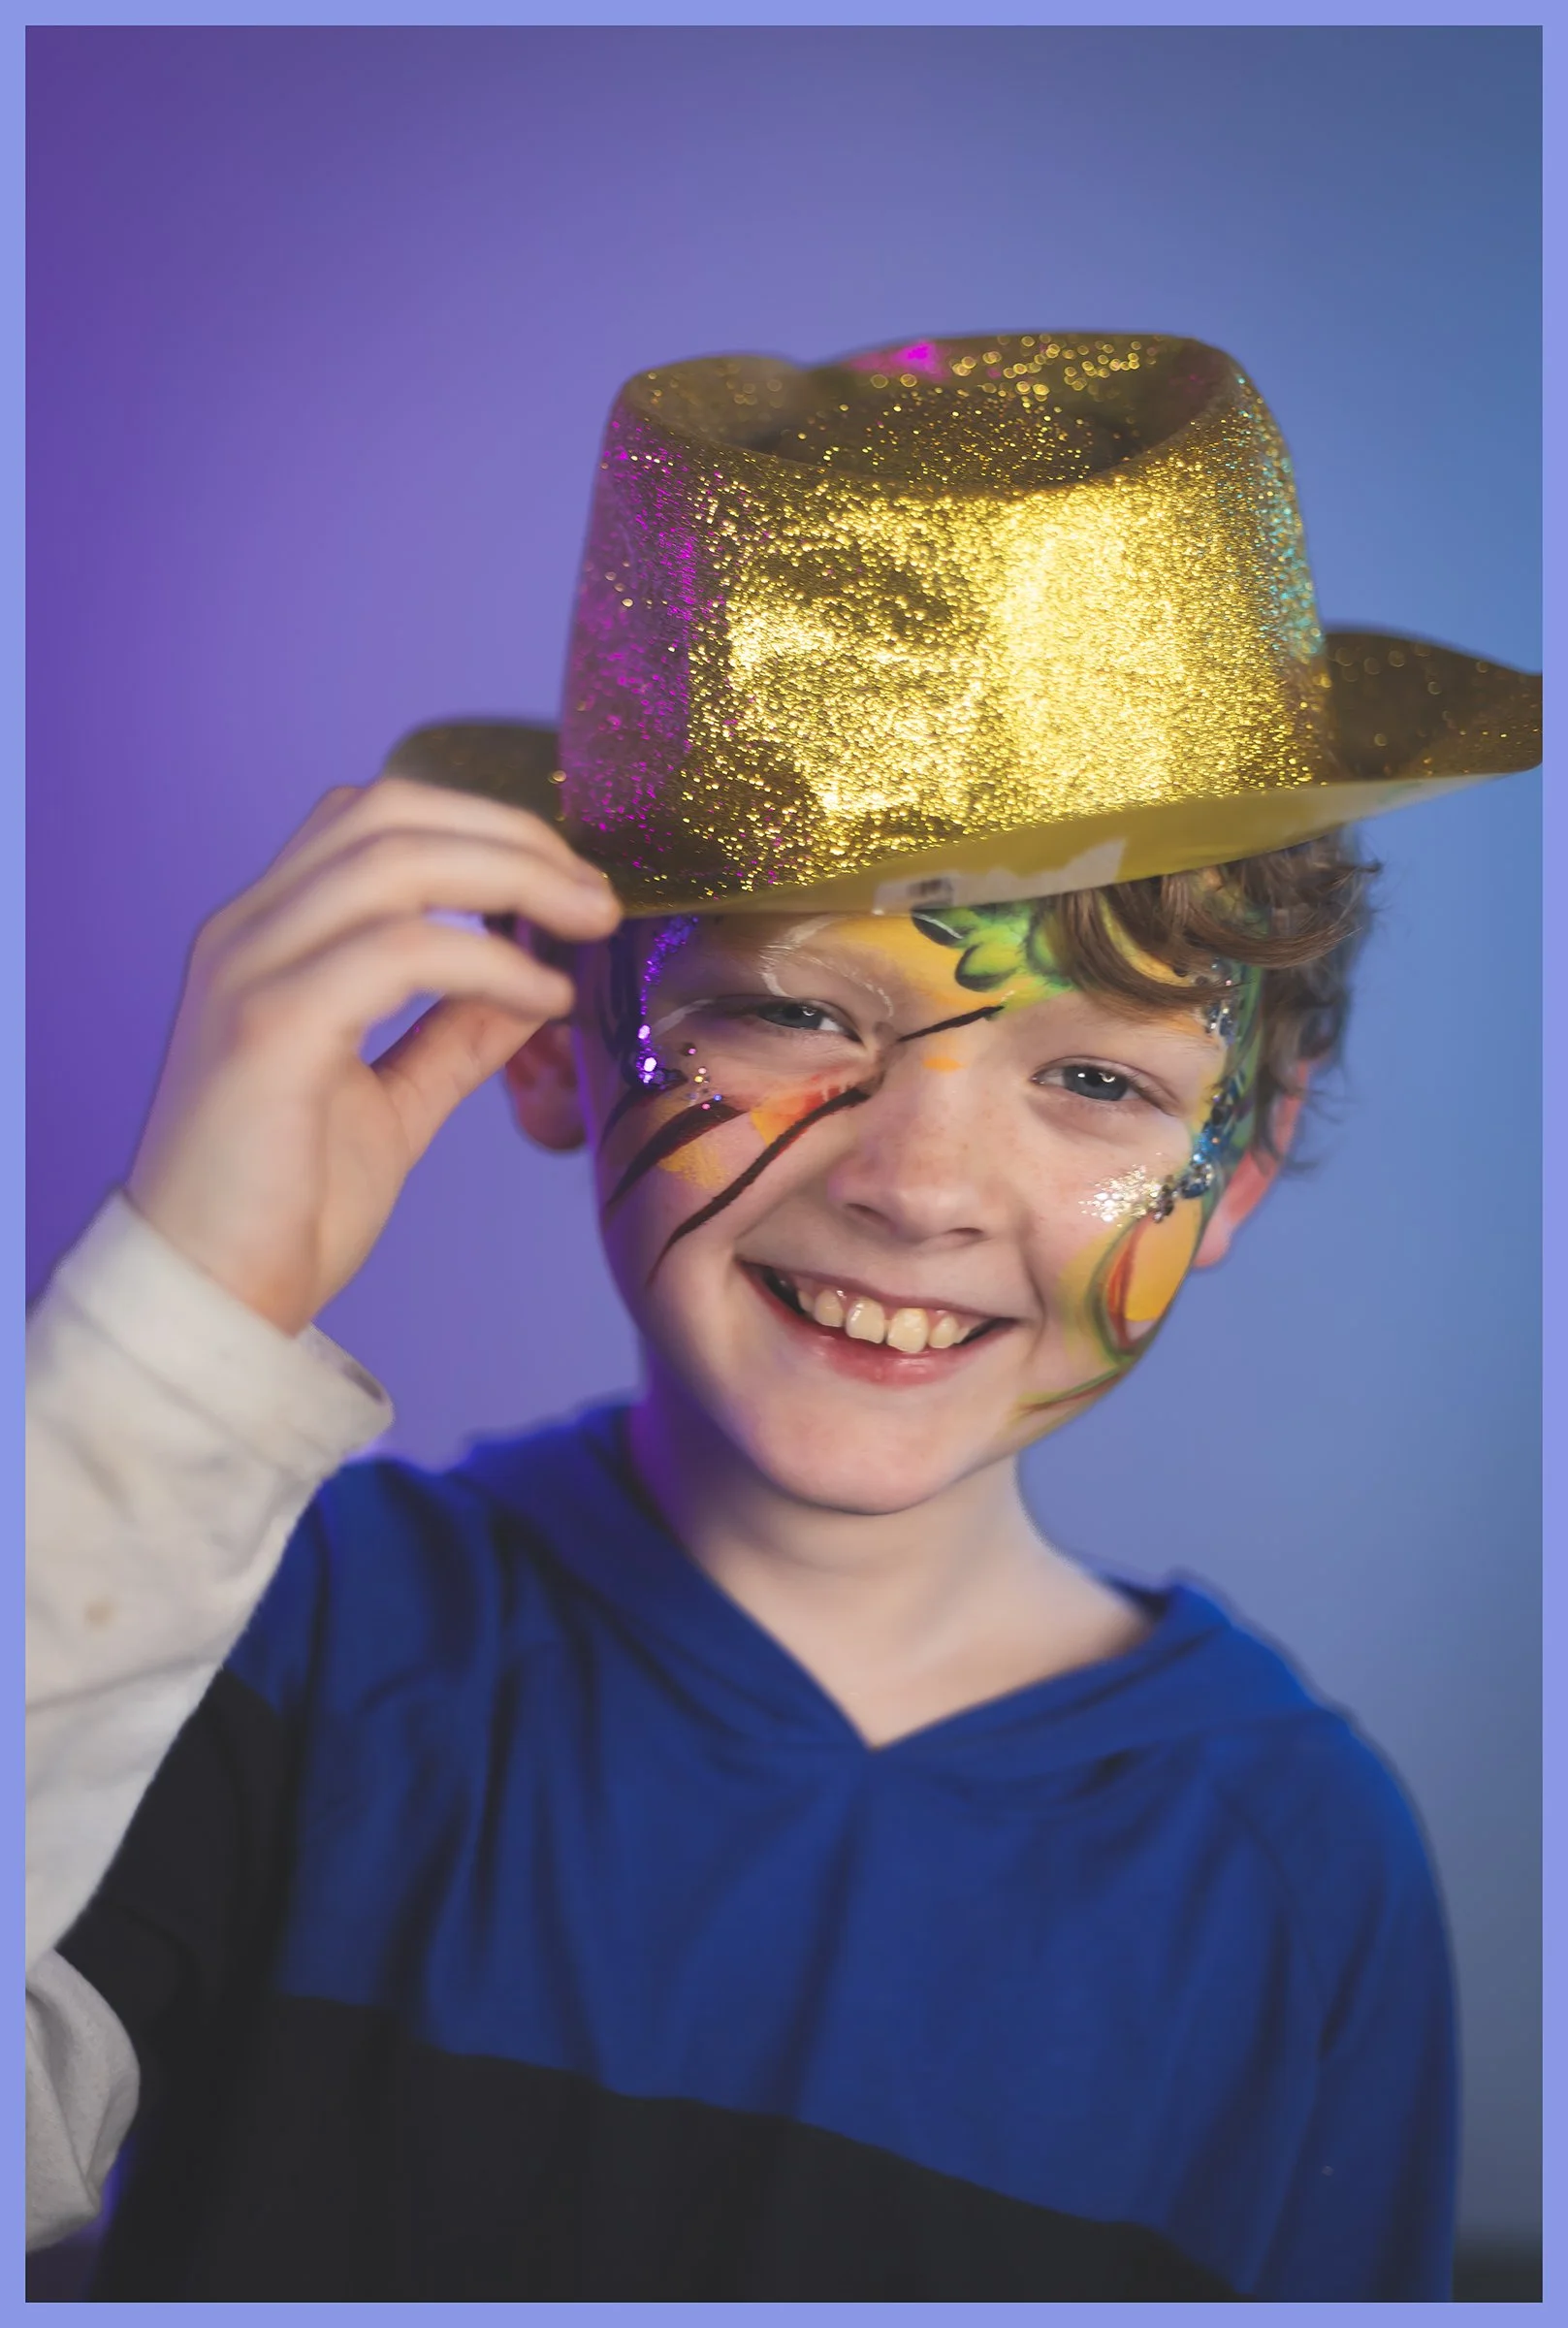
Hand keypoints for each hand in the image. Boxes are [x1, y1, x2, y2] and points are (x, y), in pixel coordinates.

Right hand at [127, 776, 620, 1335]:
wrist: (208, 1299)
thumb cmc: (287, 1210)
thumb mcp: (392, 1102)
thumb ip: (453, 1035)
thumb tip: (534, 981)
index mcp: (268, 938)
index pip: (374, 818)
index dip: (483, 826)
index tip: (571, 881)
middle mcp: (247, 932)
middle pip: (388, 810)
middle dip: (511, 834)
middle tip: (599, 893)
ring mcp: (250, 970)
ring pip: (395, 858)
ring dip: (515, 877)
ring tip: (590, 925)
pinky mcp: (270, 1027)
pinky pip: (400, 951)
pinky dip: (488, 961)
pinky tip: (543, 998)